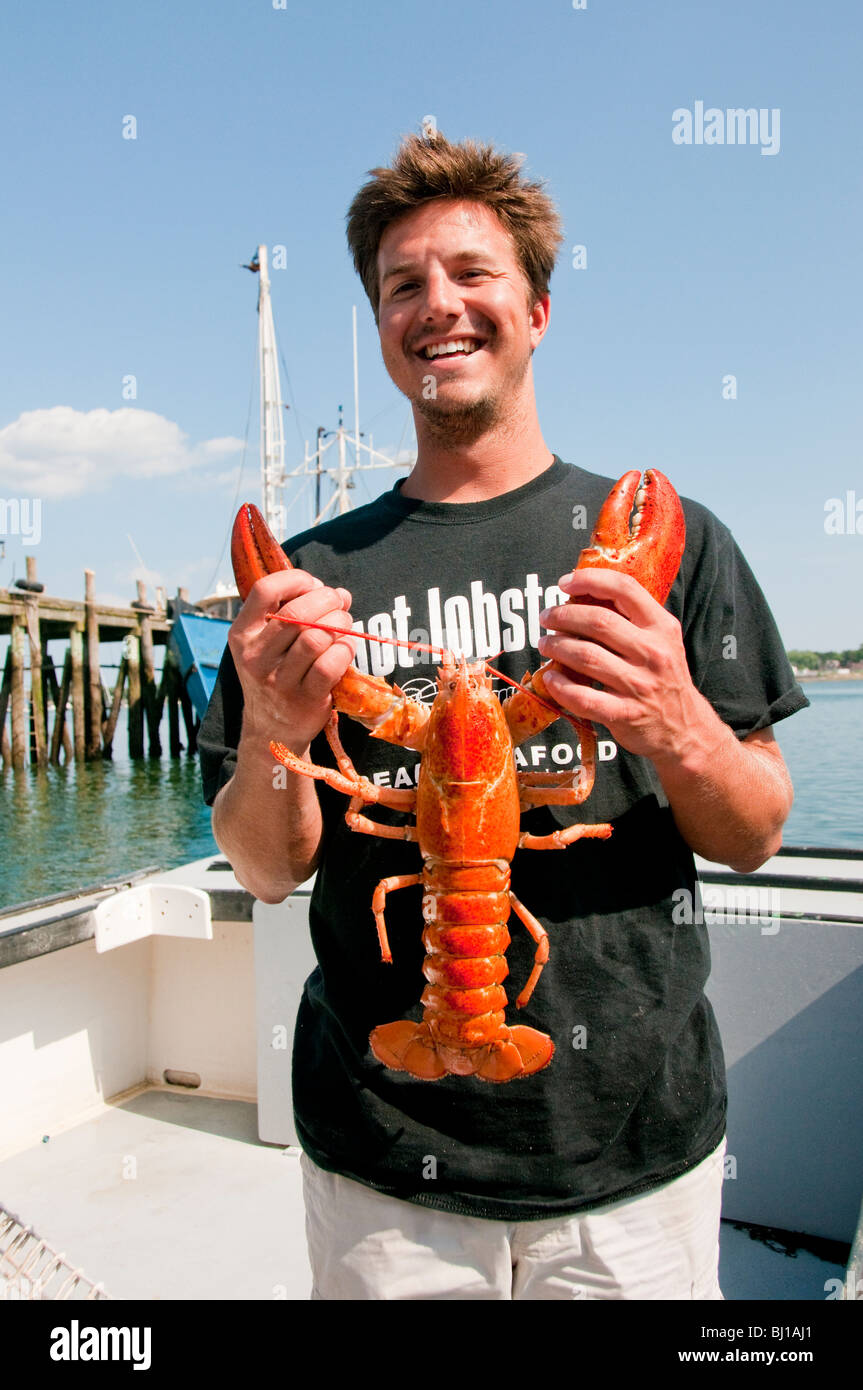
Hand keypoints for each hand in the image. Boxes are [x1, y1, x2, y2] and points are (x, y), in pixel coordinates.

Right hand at [228, 569, 355, 754]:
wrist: (272, 728)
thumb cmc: (276, 673)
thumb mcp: (266, 643)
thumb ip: (295, 612)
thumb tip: (340, 594)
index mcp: (242, 634)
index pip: (265, 590)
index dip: (297, 580)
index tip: (314, 585)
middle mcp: (255, 657)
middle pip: (298, 612)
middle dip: (328, 600)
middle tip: (339, 604)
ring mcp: (278, 680)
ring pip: (317, 636)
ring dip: (340, 623)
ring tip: (344, 624)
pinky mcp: (304, 699)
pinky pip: (330, 665)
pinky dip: (345, 650)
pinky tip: (346, 647)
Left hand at [537, 568, 713, 764]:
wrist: (685, 728)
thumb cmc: (664, 679)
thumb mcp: (662, 641)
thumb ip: (633, 619)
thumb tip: (584, 596)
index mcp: (662, 627)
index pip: (625, 588)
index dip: (589, 580)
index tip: (565, 583)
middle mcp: (653, 653)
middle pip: (598, 621)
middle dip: (563, 616)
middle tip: (547, 617)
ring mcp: (640, 685)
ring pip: (586, 656)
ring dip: (557, 647)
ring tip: (545, 644)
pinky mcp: (626, 715)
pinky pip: (583, 697)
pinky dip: (560, 686)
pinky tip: (550, 678)